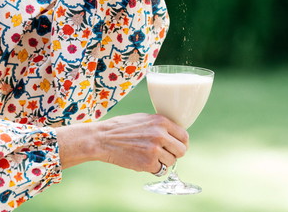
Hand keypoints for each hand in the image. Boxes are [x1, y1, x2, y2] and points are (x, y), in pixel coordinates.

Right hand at [55, 113, 188, 173]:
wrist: (102, 138)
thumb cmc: (121, 128)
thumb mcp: (144, 118)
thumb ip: (161, 125)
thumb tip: (175, 136)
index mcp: (162, 121)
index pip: (184, 136)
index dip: (181, 143)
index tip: (177, 146)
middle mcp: (160, 135)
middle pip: (181, 151)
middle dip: (175, 154)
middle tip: (165, 154)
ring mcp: (154, 150)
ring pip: (171, 162)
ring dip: (163, 162)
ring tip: (150, 156)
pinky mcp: (147, 163)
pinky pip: (160, 170)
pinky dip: (154, 169)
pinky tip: (143, 161)